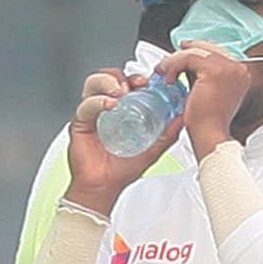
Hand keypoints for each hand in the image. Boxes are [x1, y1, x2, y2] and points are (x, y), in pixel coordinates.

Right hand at [66, 68, 183, 209]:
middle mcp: (103, 108)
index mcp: (119, 109)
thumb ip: (167, 133)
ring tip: (121, 93)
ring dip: (108, 83)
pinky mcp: (80, 123)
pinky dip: (98, 102)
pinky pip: (86, 106)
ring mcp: (90, 113)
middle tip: (134, 84)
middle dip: (121, 76)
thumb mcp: (152, 148)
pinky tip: (110, 106)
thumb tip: (183, 118)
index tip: (147, 81)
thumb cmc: (122, 168)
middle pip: (106, 77)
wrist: (105, 187)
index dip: (135, 77)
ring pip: (93, 84)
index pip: (124, 82)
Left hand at [159, 42, 258, 151]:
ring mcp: (228, 68)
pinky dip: (173, 65)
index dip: (197, 50)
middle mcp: (238, 68)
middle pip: (207, 48)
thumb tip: (187, 63)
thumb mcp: (208, 91)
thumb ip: (202, 74)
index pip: (217, 52)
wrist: (211, 135)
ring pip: (195, 52)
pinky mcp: (215, 71)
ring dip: (175, 61)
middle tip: (167, 63)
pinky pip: (188, 58)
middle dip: (184, 53)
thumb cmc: (209, 121)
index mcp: (241, 73)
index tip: (181, 51)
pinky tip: (168, 79)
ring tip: (165, 74)